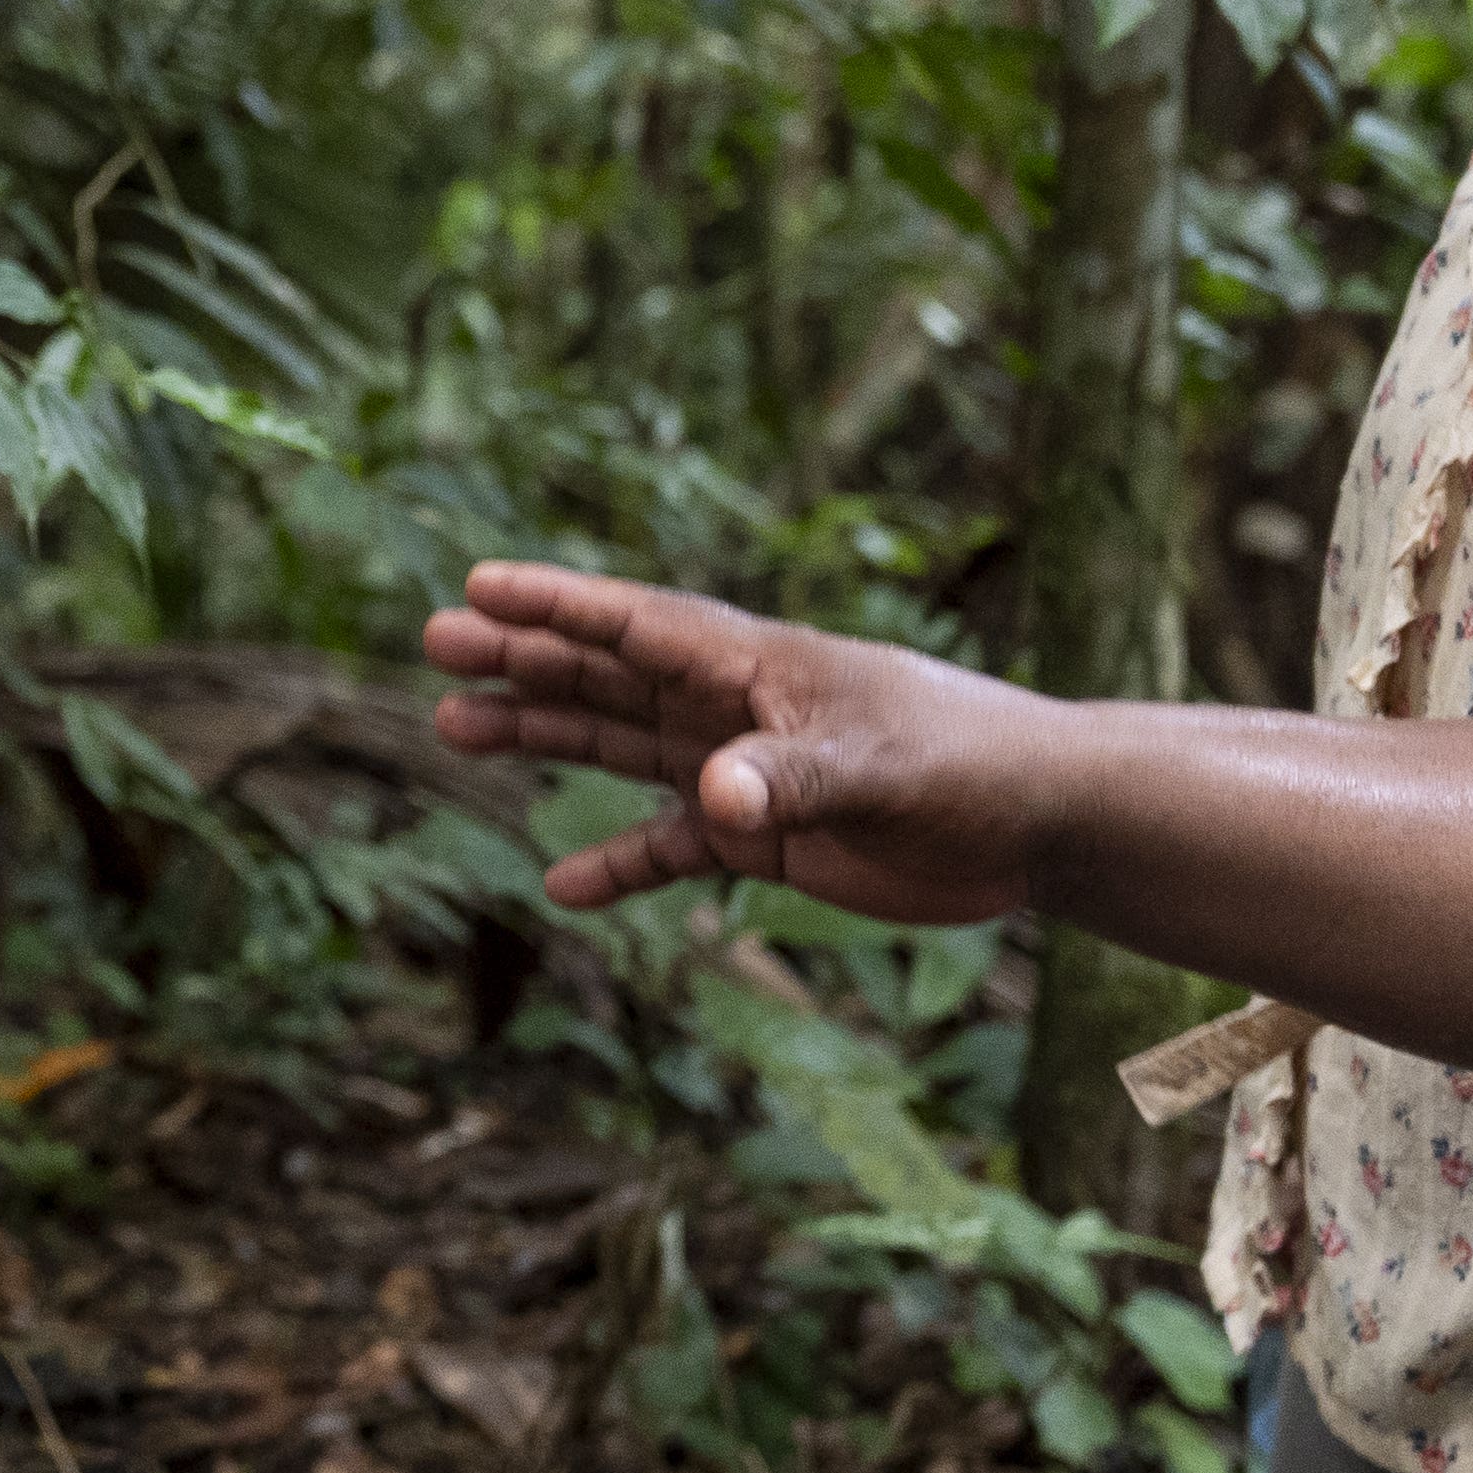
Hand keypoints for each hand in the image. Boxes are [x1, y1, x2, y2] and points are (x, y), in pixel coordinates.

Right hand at [425, 563, 1061, 921]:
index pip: (639, 626)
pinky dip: (621, 863)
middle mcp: (738, 708)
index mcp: (758, 665)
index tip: (479, 584)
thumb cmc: (966, 763)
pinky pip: (671, 848)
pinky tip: (563, 888)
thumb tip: (709, 801)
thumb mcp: (875, 768)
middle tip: (436, 645)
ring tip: (458, 729)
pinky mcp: (769, 839)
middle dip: (525, 659)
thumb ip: (788, 780)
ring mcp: (748, 772)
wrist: (1036, 820)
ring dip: (547, 737)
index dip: (559, 604)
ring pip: (623, 747)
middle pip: (610, 676)